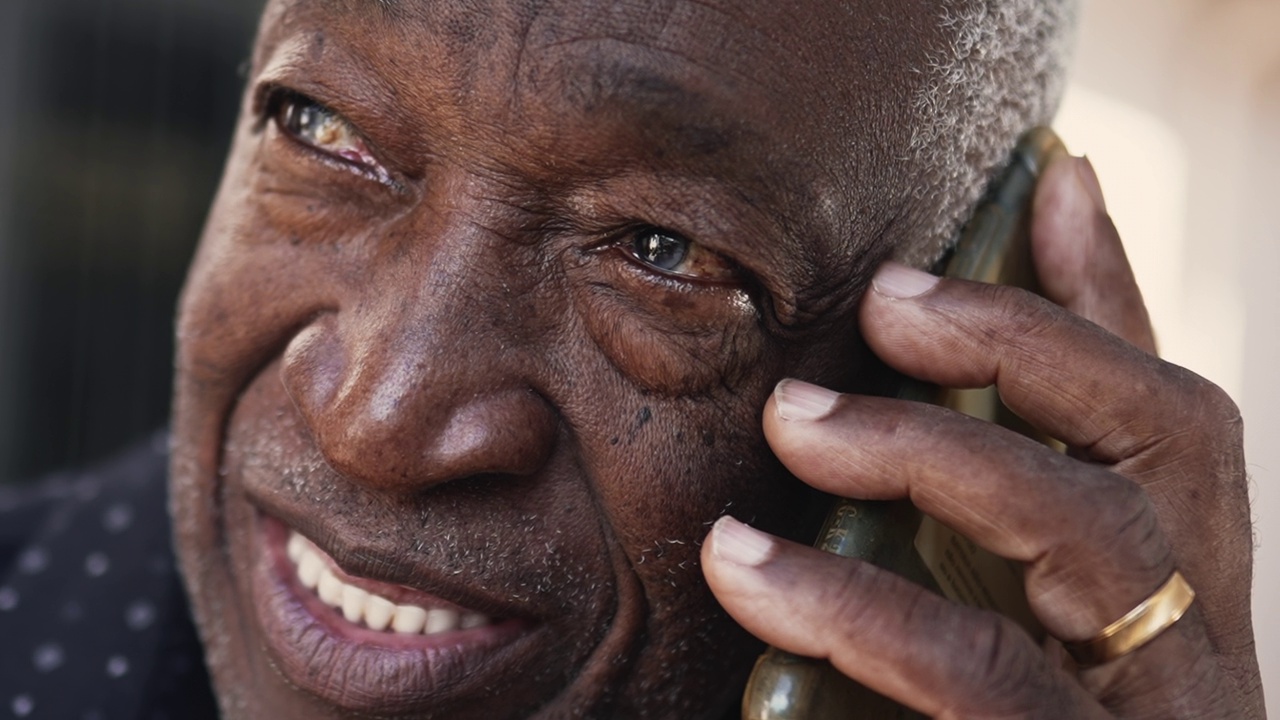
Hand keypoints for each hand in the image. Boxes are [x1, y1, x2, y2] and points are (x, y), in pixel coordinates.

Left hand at [701, 156, 1263, 717]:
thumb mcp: (1023, 600)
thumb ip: (1023, 449)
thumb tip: (1042, 233)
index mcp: (1189, 586)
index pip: (1174, 411)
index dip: (1093, 298)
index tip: (997, 211)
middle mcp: (1200, 638)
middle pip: (1171, 437)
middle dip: (1023, 345)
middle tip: (881, 302)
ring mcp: (1162, 711)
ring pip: (1096, 539)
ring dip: (930, 453)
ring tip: (790, 422)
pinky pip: (984, 674)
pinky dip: (863, 612)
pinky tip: (749, 572)